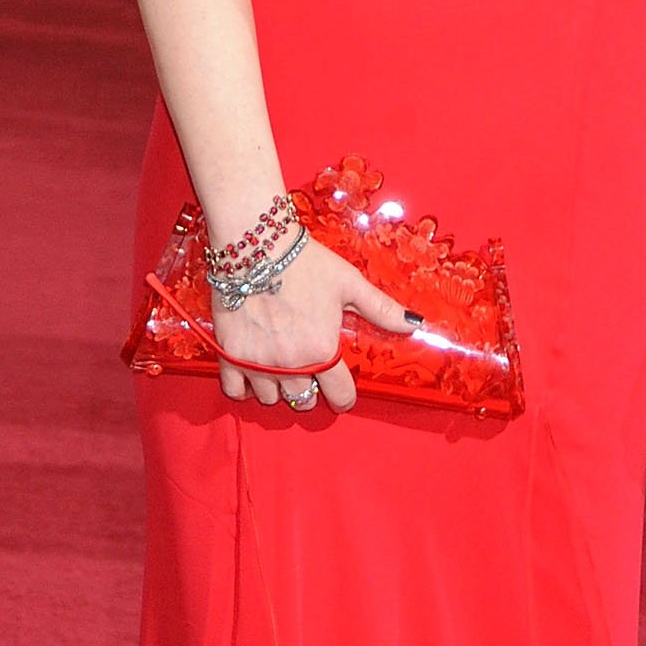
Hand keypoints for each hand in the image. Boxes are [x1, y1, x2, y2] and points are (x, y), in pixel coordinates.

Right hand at [213, 237, 415, 413]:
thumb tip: (416, 324)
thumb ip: (381, 309)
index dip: (344, 397)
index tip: (341, 393)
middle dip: (309, 390)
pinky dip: (243, 387)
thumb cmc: (306, 262)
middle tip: (308, 370)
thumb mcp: (349, 283)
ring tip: (280, 367)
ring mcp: (257, 361)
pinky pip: (234, 391)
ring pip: (270, 398)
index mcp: (321, 350)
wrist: (255, 245)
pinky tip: (252, 372)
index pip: (339, 395)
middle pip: (303, 401)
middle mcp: (290, 363)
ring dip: (278, 388)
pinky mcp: (230, 355)